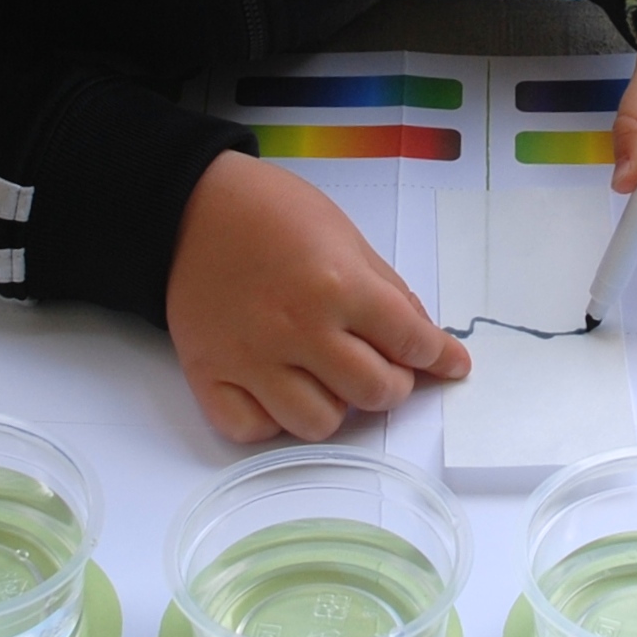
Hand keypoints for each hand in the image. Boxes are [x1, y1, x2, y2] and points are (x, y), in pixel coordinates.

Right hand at [165, 152, 470, 442]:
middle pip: (375, 393)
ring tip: (325, 377)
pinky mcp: (209, 375)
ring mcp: (251, 358)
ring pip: (319, 424)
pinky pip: (253, 429)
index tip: (448, 364)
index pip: (411, 342)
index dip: (438, 357)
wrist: (188, 206)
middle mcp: (299, 329)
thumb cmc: (273, 212)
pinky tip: (277, 390)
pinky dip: (272, 418)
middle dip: (392, 384)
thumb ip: (388, 292)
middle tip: (381, 366)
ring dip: (334, 406)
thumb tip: (426, 341)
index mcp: (339, 286)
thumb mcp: (346, 235)